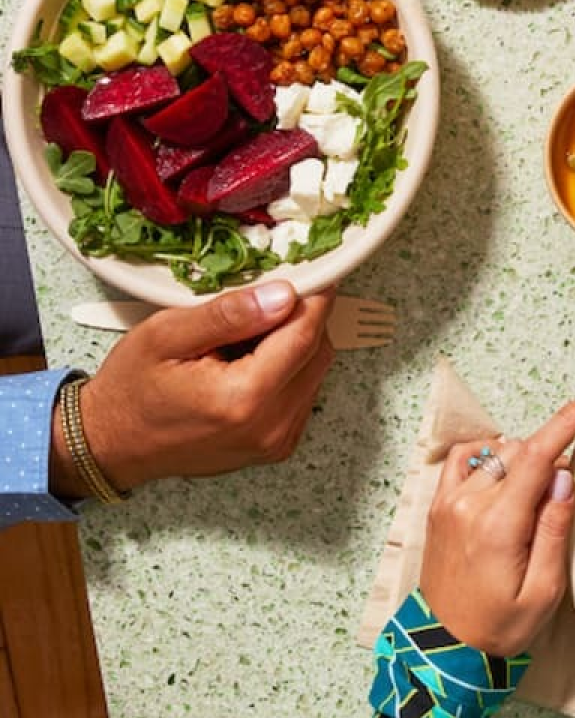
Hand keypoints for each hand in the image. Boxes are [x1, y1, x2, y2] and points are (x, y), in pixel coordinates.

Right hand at [50, 280, 334, 495]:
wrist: (114, 445)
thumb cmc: (132, 389)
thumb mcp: (166, 335)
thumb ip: (228, 314)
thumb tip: (283, 295)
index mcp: (243, 398)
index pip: (304, 335)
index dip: (315, 298)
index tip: (315, 271)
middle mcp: (270, 426)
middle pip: (318, 354)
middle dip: (303, 319)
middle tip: (268, 298)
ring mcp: (277, 441)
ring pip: (315, 372)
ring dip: (295, 345)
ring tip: (248, 335)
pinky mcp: (278, 445)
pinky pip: (303, 393)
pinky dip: (288, 370)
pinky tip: (250, 363)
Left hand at [420, 389, 574, 656]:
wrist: (445, 648)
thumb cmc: (500, 627)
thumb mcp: (543, 592)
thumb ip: (554, 530)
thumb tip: (563, 477)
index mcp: (498, 524)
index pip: (536, 456)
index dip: (566, 422)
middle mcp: (468, 503)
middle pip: (519, 451)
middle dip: (550, 456)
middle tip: (561, 493)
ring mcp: (448, 501)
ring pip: (495, 452)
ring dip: (521, 459)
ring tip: (533, 496)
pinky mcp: (438, 505)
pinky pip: (463, 459)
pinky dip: (488, 456)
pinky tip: (503, 475)